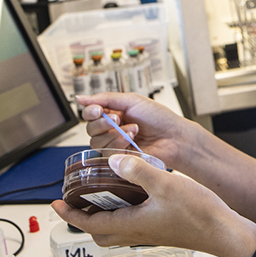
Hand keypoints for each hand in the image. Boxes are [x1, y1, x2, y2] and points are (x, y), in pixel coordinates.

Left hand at [51, 152, 255, 256]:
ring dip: (103, 216)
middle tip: (76, 200)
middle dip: (83, 218)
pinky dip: (122, 213)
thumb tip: (114, 159)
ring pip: (115, 230)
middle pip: (99, 232)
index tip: (55, 203)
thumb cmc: (199, 214)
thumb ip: (137, 170)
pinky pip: (132, 225)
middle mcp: (137, 232)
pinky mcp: (160, 229)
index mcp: (132, 224)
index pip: (89, 224)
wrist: (225, 232)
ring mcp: (150, 232)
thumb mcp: (164, 184)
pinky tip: (133, 195)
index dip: (69, 214)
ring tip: (100, 194)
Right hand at [75, 92, 198, 172]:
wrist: (174, 137)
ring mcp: (116, 144)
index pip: (90, 114)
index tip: (98, 110)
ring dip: (114, 134)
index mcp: (114, 113)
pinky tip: (132, 140)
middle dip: (102, 123)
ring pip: (97, 142)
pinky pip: (107, 153)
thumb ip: (105, 98)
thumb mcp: (131, 100)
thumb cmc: (159, 118)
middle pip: (90, 129)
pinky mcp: (120, 158)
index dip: (91, 112)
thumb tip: (81, 98)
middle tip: (117, 119)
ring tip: (133, 130)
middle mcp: (113, 129)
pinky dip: (118, 144)